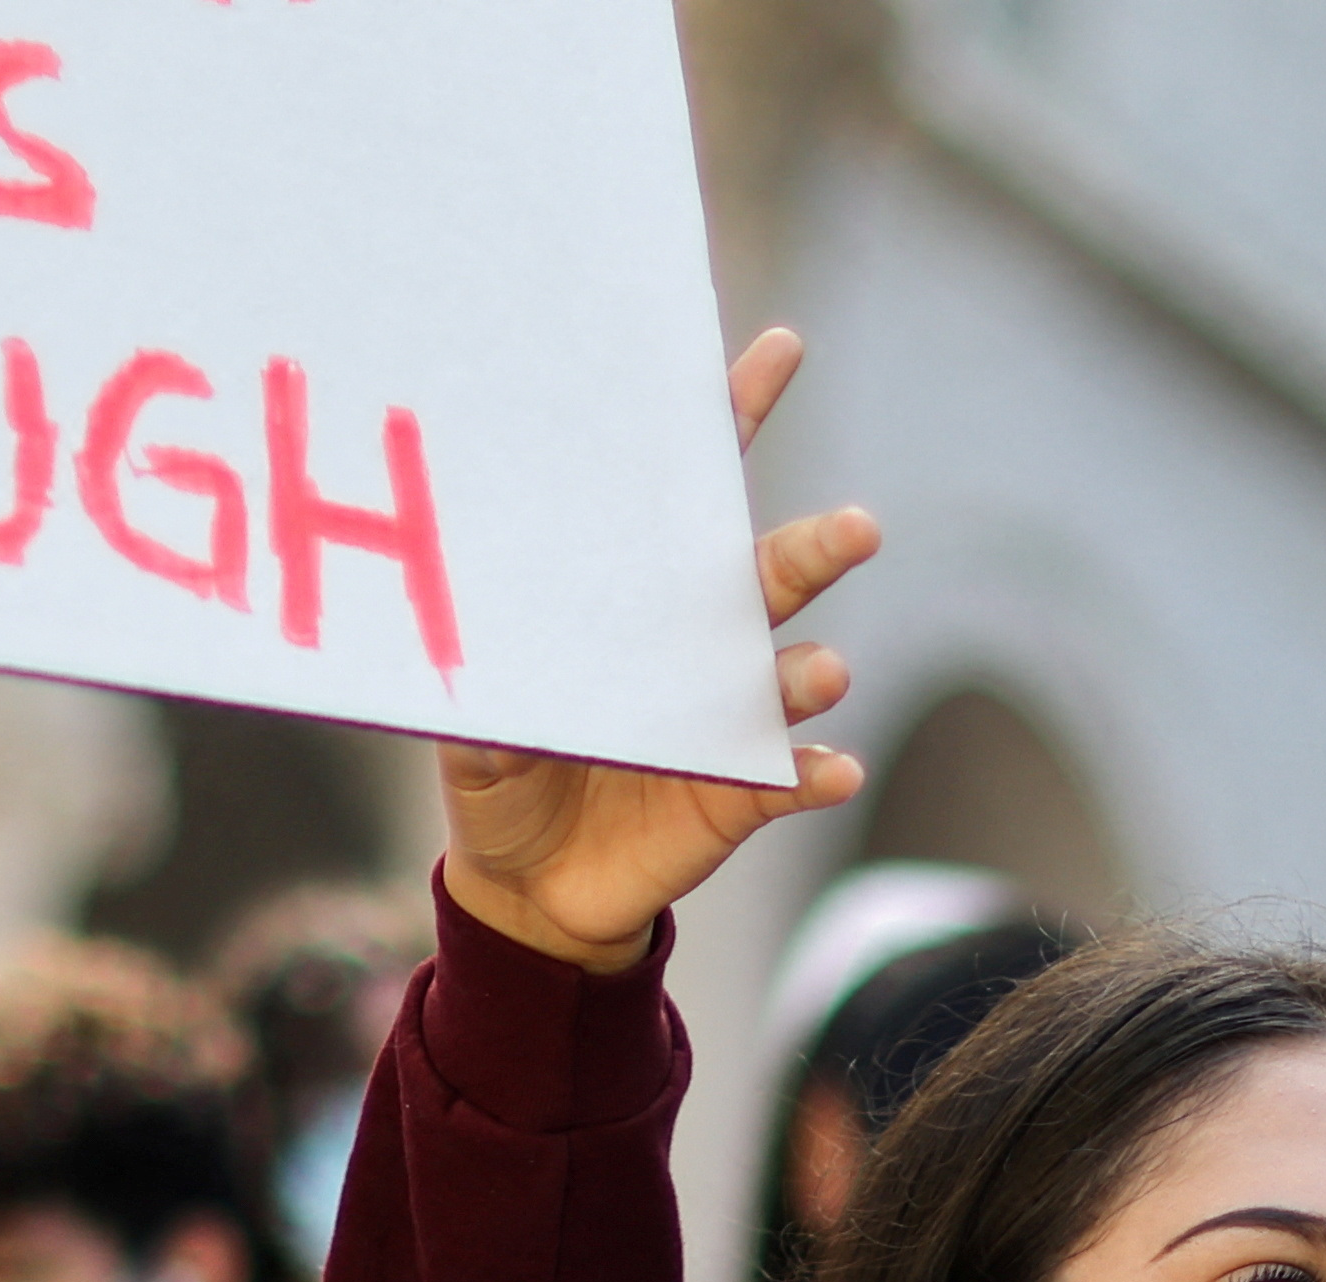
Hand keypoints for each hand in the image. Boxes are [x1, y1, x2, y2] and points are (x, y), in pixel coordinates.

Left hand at [433, 328, 875, 971]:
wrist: (531, 886)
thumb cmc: (501, 778)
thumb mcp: (469, 736)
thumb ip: (478, 710)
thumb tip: (473, 695)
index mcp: (635, 600)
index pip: (691, 494)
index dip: (735, 419)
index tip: (780, 351)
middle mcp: (698, 645)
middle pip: (768, 576)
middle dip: (816, 548)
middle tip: (856, 527)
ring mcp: (728, 719)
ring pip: (787, 676)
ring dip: (814, 670)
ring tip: (824, 669)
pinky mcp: (743, 795)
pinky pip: (792, 781)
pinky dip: (817, 774)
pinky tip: (835, 770)